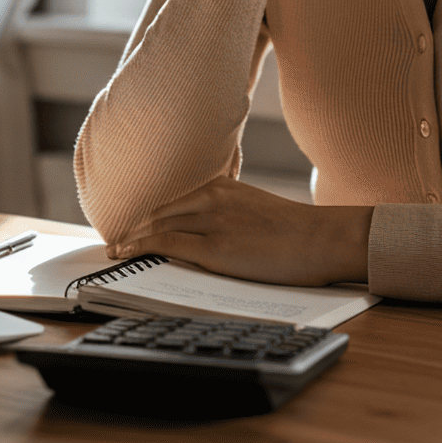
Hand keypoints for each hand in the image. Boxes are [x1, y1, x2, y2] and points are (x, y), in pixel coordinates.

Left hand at [115, 177, 372, 286]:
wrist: (324, 238)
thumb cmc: (296, 231)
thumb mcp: (254, 208)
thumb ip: (226, 213)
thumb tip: (199, 232)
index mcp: (222, 187)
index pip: (172, 202)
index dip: (147, 218)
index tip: (132, 229)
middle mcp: (211, 197)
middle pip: (158, 212)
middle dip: (134, 229)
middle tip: (117, 244)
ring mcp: (212, 222)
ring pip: (156, 227)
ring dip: (132, 241)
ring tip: (118, 253)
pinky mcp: (215, 248)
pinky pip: (167, 245)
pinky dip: (143, 249)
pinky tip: (131, 255)